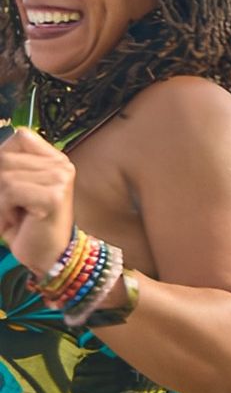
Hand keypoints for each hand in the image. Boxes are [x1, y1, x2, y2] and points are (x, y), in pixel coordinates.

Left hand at [0, 128, 76, 274]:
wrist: (48, 256)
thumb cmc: (26, 223)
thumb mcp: (14, 188)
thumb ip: (6, 167)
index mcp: (54, 159)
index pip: (20, 137)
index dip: (3, 158)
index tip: (6, 185)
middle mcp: (62, 165)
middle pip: (5, 157)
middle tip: (8, 207)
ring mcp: (60, 179)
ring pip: (4, 176)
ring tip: (12, 215)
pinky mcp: (54, 197)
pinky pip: (10, 191)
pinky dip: (4, 210)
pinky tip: (17, 220)